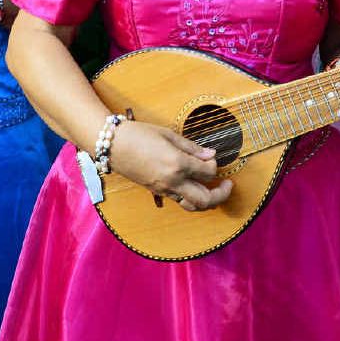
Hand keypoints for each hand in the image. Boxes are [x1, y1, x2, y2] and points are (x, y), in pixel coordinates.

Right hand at [107, 121, 233, 210]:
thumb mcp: (167, 134)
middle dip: (222, 194)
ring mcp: (164, 189)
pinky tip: (193, 188)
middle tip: (228, 185)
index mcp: (177, 163)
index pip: (208, 172)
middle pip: (206, 199)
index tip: (212, 158)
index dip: (215, 165)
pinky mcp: (157, 192)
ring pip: (193, 205)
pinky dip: (191, 199)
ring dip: (207, 201)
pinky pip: (180, 201)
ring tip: (213, 191)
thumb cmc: (137, 134)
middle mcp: (173, 181)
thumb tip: (211, 155)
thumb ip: (191, 147)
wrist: (112, 145)